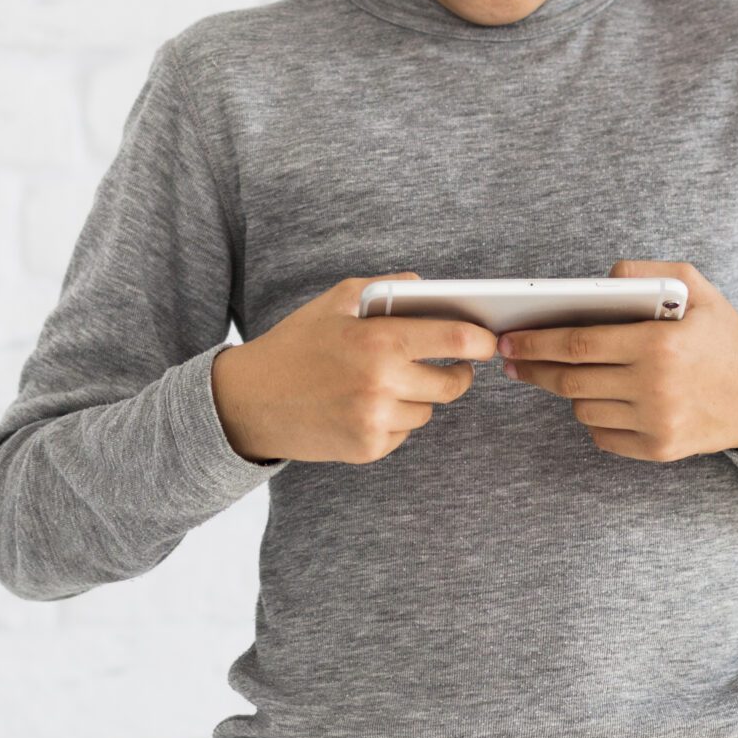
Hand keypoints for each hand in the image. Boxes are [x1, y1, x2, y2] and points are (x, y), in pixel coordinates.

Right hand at [212, 271, 499, 465]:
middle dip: (458, 373)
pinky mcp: (368, 449)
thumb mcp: (334, 302)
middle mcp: (381, 384)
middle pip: (452, 384)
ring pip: (427, 410)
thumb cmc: (294, 344)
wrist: (250, 401)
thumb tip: (429, 288)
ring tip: (387, 382)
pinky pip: (404, 433)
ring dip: (418, 396)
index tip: (487, 341)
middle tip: (454, 366)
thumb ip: (385, 288)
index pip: (454, 340)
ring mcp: (375, 421)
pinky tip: (364, 406)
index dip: (480, 341)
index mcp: (378, 341)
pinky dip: (394, 420)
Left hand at [496, 261, 737, 462]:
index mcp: (660, 344)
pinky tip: (601, 399)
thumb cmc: (722, 335)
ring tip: (565, 374)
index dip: (535, 342)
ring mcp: (657, 423)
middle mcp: (656, 387)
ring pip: (582, 408)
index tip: (507, 339)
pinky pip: (602, 435)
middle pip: (570, 380)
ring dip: (569, 390)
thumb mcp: (696, 288)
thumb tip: (599, 279)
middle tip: (511, 360)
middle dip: (533, 368)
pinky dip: (594, 417)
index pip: (578, 344)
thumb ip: (647, 272)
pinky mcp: (659, 450)